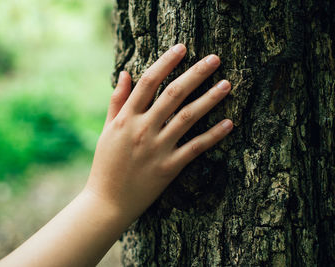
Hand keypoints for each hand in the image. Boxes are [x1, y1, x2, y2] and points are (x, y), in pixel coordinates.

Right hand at [85, 43, 232, 227]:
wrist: (107, 202)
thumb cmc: (106, 164)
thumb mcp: (107, 130)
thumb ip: (117, 101)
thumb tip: (126, 73)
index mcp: (126, 118)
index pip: (149, 82)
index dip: (166, 62)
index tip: (183, 48)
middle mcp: (143, 129)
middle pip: (174, 94)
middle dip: (196, 74)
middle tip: (215, 59)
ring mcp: (158, 148)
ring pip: (188, 117)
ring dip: (210, 99)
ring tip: (227, 85)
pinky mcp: (169, 167)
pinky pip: (195, 147)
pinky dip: (213, 135)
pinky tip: (229, 123)